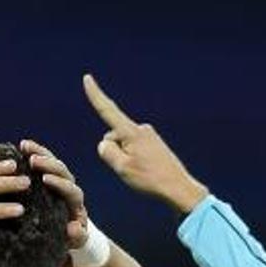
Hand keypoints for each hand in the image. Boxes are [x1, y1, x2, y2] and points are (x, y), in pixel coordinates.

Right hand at [20, 139, 87, 249]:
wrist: (67, 231)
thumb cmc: (69, 238)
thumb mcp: (75, 241)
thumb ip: (77, 236)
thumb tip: (73, 227)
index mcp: (76, 202)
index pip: (71, 189)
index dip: (59, 183)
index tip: (45, 180)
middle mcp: (69, 186)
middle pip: (63, 171)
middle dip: (48, 164)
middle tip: (33, 160)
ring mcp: (59, 179)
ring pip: (53, 161)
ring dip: (40, 152)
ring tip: (24, 146)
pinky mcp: (49, 175)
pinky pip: (44, 160)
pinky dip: (35, 151)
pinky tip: (22, 144)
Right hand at [82, 73, 208, 213]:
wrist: (178, 188)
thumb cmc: (150, 179)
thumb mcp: (121, 168)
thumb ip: (107, 152)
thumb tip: (105, 144)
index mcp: (131, 132)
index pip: (107, 110)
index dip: (95, 95)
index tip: (87, 78)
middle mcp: (141, 129)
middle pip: (113, 137)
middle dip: (115, 152)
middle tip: (131, 170)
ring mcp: (148, 135)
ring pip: (123, 145)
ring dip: (125, 158)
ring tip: (142, 173)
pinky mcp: (154, 143)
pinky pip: (134, 150)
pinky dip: (134, 160)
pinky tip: (147, 172)